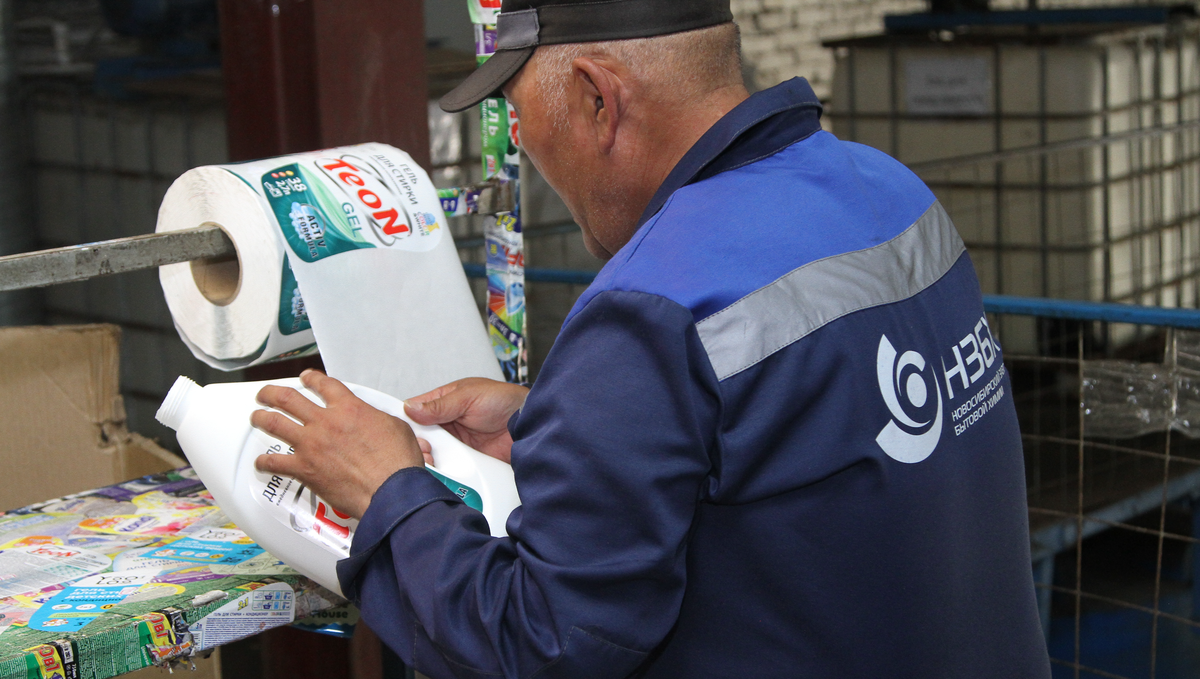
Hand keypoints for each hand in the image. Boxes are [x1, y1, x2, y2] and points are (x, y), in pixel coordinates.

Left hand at [251, 370, 423, 518]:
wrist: (390, 490)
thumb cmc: (396, 464)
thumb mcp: (397, 428)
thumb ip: (381, 420)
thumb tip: (382, 423)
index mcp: (349, 409)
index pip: (323, 385)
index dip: (311, 378)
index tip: (306, 379)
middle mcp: (325, 422)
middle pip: (288, 398)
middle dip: (272, 393)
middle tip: (266, 394)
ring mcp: (311, 444)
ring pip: (274, 423)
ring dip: (261, 418)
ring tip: (257, 417)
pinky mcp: (304, 468)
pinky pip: (275, 462)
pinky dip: (264, 462)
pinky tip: (262, 461)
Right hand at [405, 378, 528, 463]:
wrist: (528, 426)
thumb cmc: (503, 401)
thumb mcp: (468, 397)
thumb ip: (439, 405)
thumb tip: (410, 408)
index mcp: (442, 402)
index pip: (413, 411)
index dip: (403, 421)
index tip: (396, 430)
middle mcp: (445, 424)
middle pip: (418, 436)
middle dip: (416, 443)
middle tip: (423, 446)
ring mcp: (454, 444)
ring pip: (429, 454)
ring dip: (427, 458)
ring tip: (431, 458)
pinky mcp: (463, 461)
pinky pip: (446, 468)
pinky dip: (441, 470)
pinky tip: (439, 470)